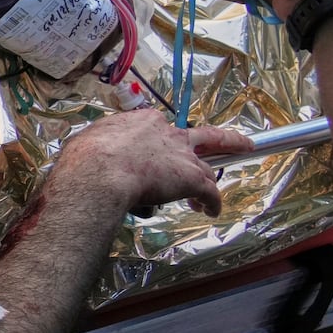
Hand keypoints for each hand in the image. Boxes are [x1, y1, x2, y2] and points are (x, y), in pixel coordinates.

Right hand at [56, 110, 252, 216]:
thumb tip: (91, 152)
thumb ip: (101, 144)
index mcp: (145, 121)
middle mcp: (170, 135)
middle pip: (207, 135)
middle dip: (227, 140)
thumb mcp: (91, 140)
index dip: (163, 140)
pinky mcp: (193, 180)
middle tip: (244, 144)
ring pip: (208, 168)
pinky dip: (213, 203)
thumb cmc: (88, 156)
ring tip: (208, 197)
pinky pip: (210, 193)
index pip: (162, 127)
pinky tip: (210, 212)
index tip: (158, 150)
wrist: (100, 172)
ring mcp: (184, 157)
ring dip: (209, 182)